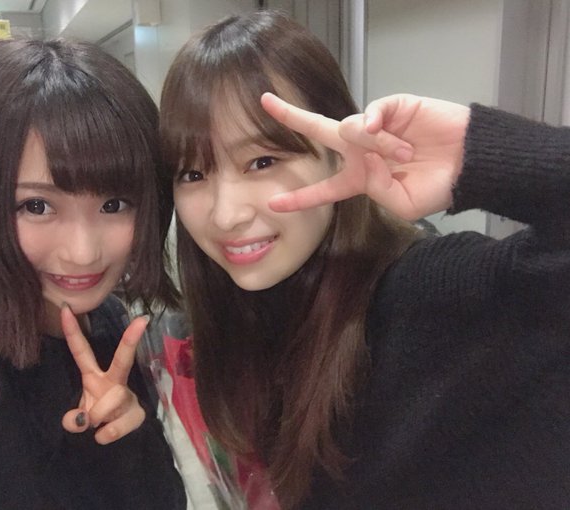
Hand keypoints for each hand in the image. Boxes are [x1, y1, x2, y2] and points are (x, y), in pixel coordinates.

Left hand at [60, 305, 148, 444]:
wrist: (117, 438)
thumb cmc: (96, 418)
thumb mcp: (78, 417)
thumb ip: (74, 419)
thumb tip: (81, 421)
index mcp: (93, 376)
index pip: (81, 352)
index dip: (73, 331)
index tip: (65, 308)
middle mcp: (113, 381)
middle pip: (123, 359)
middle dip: (130, 340)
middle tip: (142, 321)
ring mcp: (128, 396)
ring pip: (113, 400)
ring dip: (99, 417)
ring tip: (97, 425)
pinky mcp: (138, 413)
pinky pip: (119, 425)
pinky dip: (108, 434)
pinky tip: (106, 433)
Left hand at [261, 93, 469, 220]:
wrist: (470, 164)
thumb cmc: (439, 187)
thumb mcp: (405, 205)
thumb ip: (377, 190)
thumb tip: (361, 155)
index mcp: (361, 178)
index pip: (324, 189)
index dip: (300, 198)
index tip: (272, 204)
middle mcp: (361, 150)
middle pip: (319, 132)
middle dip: (292, 117)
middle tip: (265, 102)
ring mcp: (375, 127)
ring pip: (351, 129)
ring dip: (376, 146)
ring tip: (405, 155)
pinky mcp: (392, 107)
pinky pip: (371, 112)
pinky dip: (376, 123)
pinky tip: (384, 129)